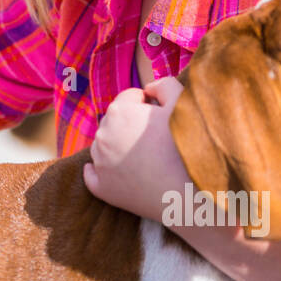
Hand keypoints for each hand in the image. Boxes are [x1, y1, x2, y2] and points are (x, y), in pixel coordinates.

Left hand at [83, 76, 189, 219]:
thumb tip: (149, 88)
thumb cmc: (186, 147)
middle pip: (116, 120)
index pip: (130, 97)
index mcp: (119, 111)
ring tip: (146, 157)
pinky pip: (93, 175)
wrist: (187, 194)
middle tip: (157, 139)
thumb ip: (164, 85)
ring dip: (119, 146)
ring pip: (105, 145)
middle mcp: (102, 134)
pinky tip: (117, 173)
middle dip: (132, 124)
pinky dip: (102, 172)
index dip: (148, 105)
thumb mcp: (182, 103)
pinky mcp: (101, 187)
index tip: (162, 118)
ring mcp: (100, 162)